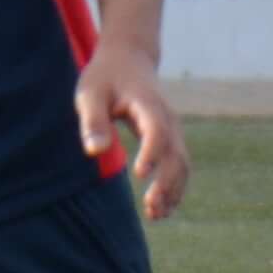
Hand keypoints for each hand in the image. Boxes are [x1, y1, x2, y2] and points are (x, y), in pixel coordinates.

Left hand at [75, 35, 190, 221]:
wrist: (129, 58)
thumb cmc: (105, 77)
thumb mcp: (90, 93)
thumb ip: (92, 121)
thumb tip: (94, 152)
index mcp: (147, 104)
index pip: (156, 130)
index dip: (152, 152)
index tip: (140, 174)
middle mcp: (167, 118)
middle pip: (176, 153)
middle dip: (167, 182)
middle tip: (150, 208)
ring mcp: (173, 128)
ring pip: (183, 163)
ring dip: (174, 190)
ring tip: (155, 215)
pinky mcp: (171, 138)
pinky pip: (180, 165)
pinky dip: (175, 187)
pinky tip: (162, 208)